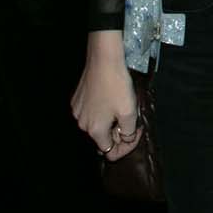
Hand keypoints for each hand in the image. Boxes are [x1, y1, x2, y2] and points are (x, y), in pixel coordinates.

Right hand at [70, 30, 143, 160]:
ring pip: (96, 125)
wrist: (103, 60)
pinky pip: (90, 113)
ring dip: (109, 122)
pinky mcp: (76, 100)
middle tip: (130, 118)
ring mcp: (77, 112)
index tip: (136, 132)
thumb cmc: (117, 86)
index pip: (110, 152)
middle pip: (102, 139)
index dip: (126, 147)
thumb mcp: (130, 112)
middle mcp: (82, 124)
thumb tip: (126, 139)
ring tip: (121, 106)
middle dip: (118, 133)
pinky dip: (100, 111)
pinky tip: (110, 98)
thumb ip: (129, 132)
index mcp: (95, 131)